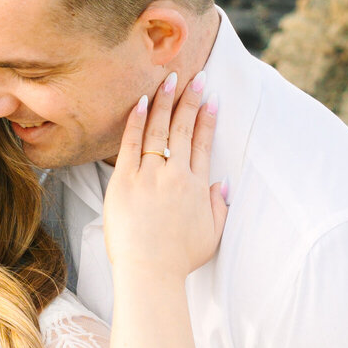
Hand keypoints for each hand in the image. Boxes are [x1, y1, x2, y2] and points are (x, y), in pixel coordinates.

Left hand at [101, 73, 227, 286]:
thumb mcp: (212, 235)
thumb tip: (222, 184)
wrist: (150, 272)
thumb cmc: (179, 260)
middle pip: (184, 129)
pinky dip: (137, 121)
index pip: (203, 143)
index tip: (211, 98)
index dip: (208, 118)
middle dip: (190, 99)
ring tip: (170, 79)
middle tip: (195, 76)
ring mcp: (149, 175)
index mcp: (197, 186)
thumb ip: (219, 207)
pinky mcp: (124, 181)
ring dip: (166, 102)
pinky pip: (130, 143)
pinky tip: (142, 102)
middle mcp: (175, 175)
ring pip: (159, 130)